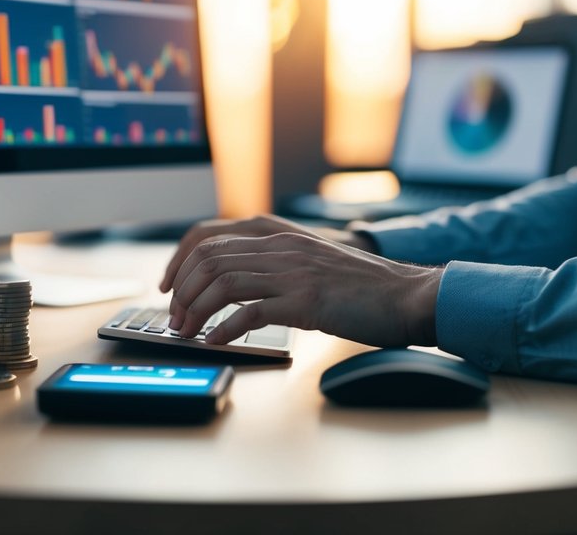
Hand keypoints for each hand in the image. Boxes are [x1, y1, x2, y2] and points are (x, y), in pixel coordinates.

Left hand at [162, 222, 442, 348]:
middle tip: (174, 320)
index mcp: (279, 234)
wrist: (407, 295)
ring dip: (196, 311)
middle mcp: (282, 245)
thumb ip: (276, 263)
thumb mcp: (311, 262)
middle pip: (209, 259)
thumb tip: (234, 284)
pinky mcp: (306, 301)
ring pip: (223, 283)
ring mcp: (294, 271)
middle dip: (182, 291)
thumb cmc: (361, 287)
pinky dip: (225, 330)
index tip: (169, 287)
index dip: (179, 261)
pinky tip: (216, 342)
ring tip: (188, 333)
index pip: (209, 235)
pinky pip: (251, 313)